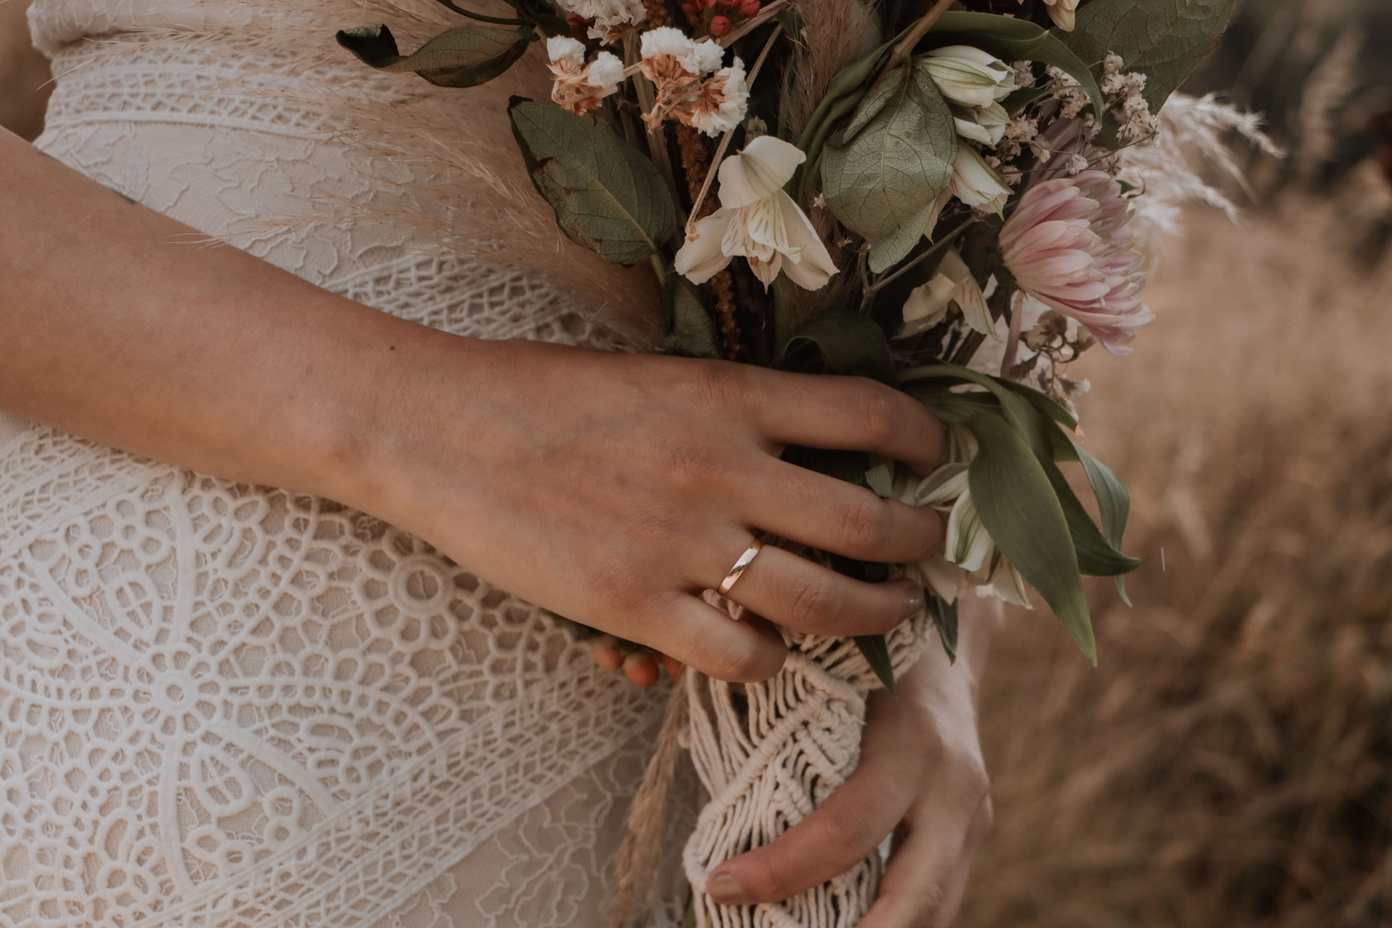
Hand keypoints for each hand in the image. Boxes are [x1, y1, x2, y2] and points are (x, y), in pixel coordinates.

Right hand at [0, 130, 945, 685]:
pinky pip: (746, 656)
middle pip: (871, 520)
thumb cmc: (539, 394)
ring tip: (888, 610)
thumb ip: (731, 411)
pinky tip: (772, 650)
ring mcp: (685, 544)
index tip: (934, 458)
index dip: (925, 440)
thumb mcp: (652, 376)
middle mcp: (725, 468)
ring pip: (828, 600)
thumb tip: (803, 443)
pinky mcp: (639, 607)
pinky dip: (774, 660)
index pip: (871, 413)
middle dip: (920, 543)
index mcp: (730, 396)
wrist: (440, 430)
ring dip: (876, 611)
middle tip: (927, 553)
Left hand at [701, 595, 1002, 926]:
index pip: (844, 829)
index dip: (781, 871)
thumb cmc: (868, 652)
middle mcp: (954, 788)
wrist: (948, 645)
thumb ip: (783, 708)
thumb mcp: (833, 664)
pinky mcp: (973, 836)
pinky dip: (891, 924)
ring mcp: (973, 818)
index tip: (720, 886)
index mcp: (910, 742)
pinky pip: (936, 898)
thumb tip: (692, 733)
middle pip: (909, 895)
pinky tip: (841, 926)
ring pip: (935, 911)